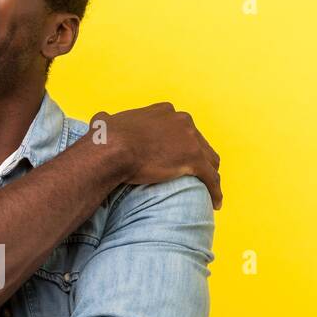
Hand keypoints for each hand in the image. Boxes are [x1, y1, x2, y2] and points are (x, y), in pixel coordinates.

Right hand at [90, 103, 222, 208]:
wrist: (112, 149)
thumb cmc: (106, 138)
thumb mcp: (105, 121)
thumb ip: (107, 120)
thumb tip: (100, 120)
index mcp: (164, 112)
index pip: (182, 127)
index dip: (182, 142)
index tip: (179, 155)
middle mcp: (181, 120)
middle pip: (199, 141)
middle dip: (199, 158)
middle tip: (195, 175)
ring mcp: (190, 139)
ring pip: (210, 159)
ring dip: (210, 174)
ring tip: (209, 190)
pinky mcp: (194, 158)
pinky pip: (211, 177)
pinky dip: (215, 191)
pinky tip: (216, 204)